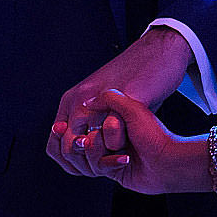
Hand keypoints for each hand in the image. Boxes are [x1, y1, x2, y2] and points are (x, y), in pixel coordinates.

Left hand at [47, 28, 192, 177]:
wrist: (160, 50)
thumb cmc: (136, 77)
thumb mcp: (104, 97)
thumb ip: (92, 119)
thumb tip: (88, 147)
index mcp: (72, 99)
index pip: (56, 142)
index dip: (70, 161)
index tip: (90, 167)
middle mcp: (80, 98)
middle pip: (70, 145)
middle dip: (87, 162)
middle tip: (107, 166)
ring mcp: (100, 98)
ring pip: (88, 141)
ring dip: (103, 155)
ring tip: (119, 158)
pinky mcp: (125, 98)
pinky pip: (115, 130)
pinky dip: (120, 142)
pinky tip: (131, 145)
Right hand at [81, 89, 196, 194]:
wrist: (168, 161)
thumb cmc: (153, 134)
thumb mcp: (133, 109)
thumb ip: (110, 99)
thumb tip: (87, 102)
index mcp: (111, 117)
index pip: (79, 122)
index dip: (76, 127)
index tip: (74, 127)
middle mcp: (108, 136)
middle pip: (78, 141)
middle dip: (90, 142)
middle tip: (101, 141)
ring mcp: (108, 153)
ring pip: (85, 156)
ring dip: (99, 153)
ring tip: (121, 149)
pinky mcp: (111, 169)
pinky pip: (97, 168)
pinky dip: (110, 163)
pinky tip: (126, 159)